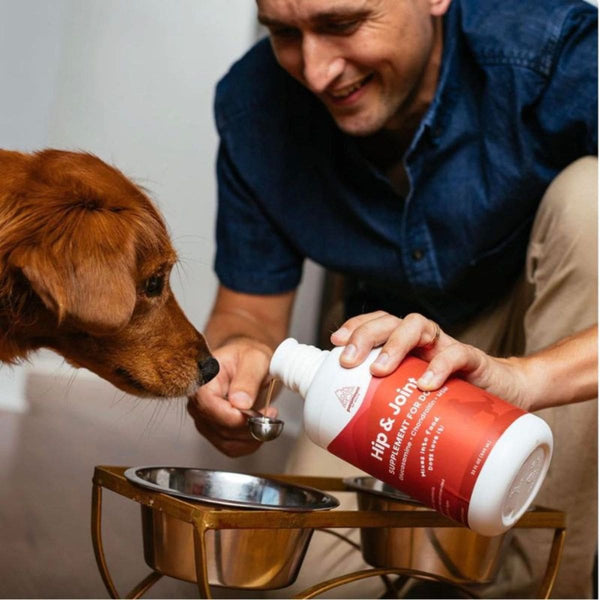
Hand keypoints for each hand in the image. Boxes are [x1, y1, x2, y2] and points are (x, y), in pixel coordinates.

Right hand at [187, 337, 278, 456]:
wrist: (247, 360)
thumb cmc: (248, 355)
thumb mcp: (254, 359)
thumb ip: (247, 379)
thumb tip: (239, 403)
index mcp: (203, 379)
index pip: (208, 405)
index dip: (232, 416)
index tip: (255, 415)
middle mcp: (198, 401)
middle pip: (218, 427)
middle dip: (249, 426)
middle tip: (270, 413)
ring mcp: (204, 418)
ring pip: (225, 442)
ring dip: (252, 436)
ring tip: (268, 417)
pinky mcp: (214, 430)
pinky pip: (230, 447)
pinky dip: (249, 443)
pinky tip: (260, 427)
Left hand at [330, 311, 530, 409]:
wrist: (506, 400)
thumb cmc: (454, 401)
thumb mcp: (417, 402)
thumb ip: (393, 411)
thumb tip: (356, 444)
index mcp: (406, 346)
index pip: (378, 323)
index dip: (356, 326)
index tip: (335, 341)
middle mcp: (423, 341)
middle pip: (390, 321)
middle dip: (365, 336)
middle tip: (349, 362)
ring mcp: (446, 347)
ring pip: (418, 326)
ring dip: (395, 344)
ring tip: (380, 370)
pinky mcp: (474, 361)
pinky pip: (457, 355)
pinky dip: (439, 366)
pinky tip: (425, 385)